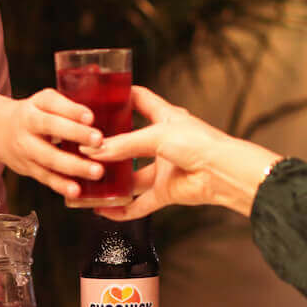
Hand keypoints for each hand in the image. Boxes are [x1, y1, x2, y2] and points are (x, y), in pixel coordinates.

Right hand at [0, 88, 103, 199]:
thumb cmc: (32, 114)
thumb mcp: (45, 102)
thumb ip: (68, 108)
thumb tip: (92, 120)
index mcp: (35, 106)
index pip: (53, 104)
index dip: (72, 110)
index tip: (90, 117)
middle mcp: (28, 127)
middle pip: (50, 129)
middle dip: (75, 134)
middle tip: (99, 140)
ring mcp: (26, 150)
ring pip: (49, 158)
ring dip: (74, 166)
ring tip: (96, 171)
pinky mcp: (28, 169)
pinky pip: (45, 177)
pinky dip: (61, 185)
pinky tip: (76, 190)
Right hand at [84, 87, 279, 217]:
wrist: (223, 173)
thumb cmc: (200, 144)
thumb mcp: (157, 136)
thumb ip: (124, 144)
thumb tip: (94, 151)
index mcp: (165, 118)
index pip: (139, 100)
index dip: (121, 97)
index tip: (98, 97)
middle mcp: (162, 142)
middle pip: (129, 142)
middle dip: (109, 145)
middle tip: (84, 145)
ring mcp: (163, 168)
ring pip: (131, 176)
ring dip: (112, 180)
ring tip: (88, 180)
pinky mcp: (165, 191)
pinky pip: (139, 203)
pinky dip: (122, 208)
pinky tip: (105, 209)